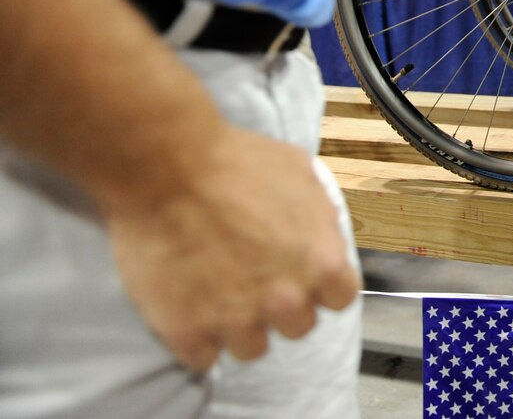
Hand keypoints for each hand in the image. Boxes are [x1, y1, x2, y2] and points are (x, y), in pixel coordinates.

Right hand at [103, 124, 359, 370]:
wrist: (165, 168)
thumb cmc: (235, 161)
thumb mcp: (300, 173)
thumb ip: (319, 216)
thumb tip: (323, 234)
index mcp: (321, 263)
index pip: (341, 297)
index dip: (322, 284)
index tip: (303, 274)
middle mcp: (285, 300)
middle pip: (298, 326)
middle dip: (282, 305)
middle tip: (257, 280)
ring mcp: (235, 321)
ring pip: (251, 348)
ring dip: (240, 326)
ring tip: (219, 295)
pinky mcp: (187, 333)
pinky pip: (202, 358)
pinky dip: (196, 338)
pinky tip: (189, 307)